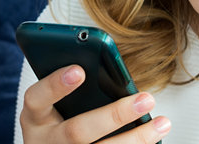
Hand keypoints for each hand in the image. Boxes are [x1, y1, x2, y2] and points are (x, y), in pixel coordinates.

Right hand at [20, 65, 170, 142]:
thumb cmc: (61, 116)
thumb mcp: (57, 103)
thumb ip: (74, 85)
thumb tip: (106, 62)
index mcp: (35, 117)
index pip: (37, 98)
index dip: (56, 84)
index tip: (79, 70)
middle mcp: (44, 141)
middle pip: (77, 131)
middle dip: (115, 115)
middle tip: (148, 98)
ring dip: (136, 138)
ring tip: (163, 123)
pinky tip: (155, 138)